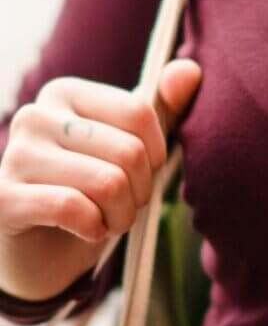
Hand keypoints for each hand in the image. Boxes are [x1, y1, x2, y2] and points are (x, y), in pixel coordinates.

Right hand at [0, 59, 201, 244]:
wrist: (40, 255)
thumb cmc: (90, 194)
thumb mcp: (130, 149)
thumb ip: (160, 109)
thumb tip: (191, 70)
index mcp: (66, 93)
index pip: (139, 111)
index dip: (156, 154)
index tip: (142, 174)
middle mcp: (34, 115)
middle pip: (128, 151)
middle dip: (140, 191)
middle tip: (123, 206)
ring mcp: (14, 156)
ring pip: (108, 183)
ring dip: (121, 215)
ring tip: (107, 220)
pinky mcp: (3, 199)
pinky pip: (73, 209)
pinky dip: (94, 228)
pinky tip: (86, 230)